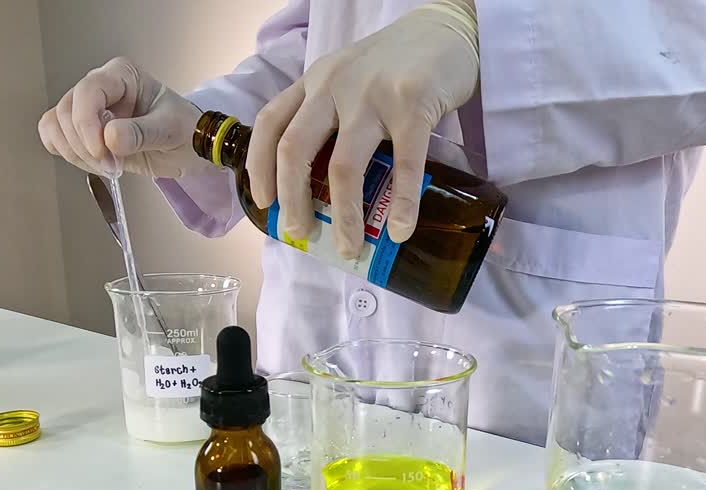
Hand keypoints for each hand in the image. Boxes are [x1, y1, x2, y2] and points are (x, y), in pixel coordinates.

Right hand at [38, 57, 203, 177]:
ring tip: (108, 165)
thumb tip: (109, 138)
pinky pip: (54, 136)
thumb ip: (142, 133)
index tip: (102, 151)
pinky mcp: (81, 127)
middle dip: (85, 144)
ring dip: (76, 152)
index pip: (88, 91)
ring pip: (56, 124)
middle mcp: (99, 85)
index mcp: (122, 74)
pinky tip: (94, 163)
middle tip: (112, 165)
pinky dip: (68, 154)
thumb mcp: (171, 130)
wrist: (186, 146)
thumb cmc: (183, 130)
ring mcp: (86, 106)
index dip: (87, 123)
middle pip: (67, 110)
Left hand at [247, 0, 478, 257]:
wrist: (447, 27)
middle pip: (295, 150)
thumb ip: (332, 113)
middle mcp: (335, 86)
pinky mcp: (414, 106)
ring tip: (350, 247)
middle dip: (292, 200)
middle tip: (300, 233)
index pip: (269, 123)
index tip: (264, 202)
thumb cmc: (398, 62)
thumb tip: (326, 183)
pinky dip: (402, 202)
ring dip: (344, 215)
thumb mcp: (349, 77)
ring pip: (344, 166)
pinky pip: (404, 163)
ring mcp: (373, 96)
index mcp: (315, 81)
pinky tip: (402, 230)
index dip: (258, 166)